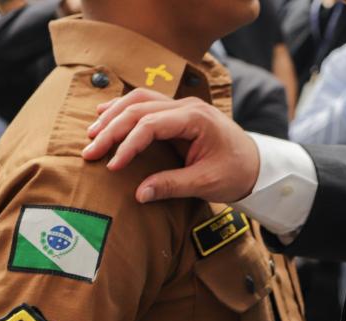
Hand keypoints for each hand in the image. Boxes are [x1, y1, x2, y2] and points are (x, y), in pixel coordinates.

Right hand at [81, 88, 260, 204]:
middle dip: (111, 130)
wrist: (256, 164)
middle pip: (138, 108)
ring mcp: (181, 106)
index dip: (127, 145)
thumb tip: (138, 194)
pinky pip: (144, 103)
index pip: (150, 124)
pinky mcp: (175, 112)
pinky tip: (104, 115)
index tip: (112, 167)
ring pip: (138, 100)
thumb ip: (171, 186)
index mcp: (196, 119)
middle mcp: (187, 106)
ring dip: (113, 115)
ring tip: (92, 133)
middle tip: (90, 151)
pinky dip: (122, 109)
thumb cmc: (235, 172)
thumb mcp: (206, 183)